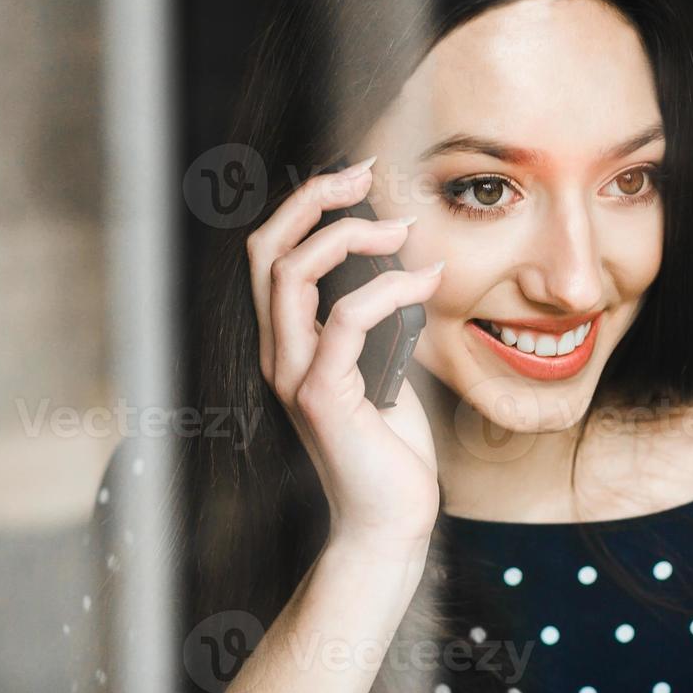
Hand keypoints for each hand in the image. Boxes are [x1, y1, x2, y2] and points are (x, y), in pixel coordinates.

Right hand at [246, 156, 443, 555]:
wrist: (389, 517)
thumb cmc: (390, 442)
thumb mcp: (384, 361)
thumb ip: (379, 314)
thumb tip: (405, 253)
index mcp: (287, 341)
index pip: (271, 252)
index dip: (306, 204)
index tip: (358, 177)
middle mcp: (278, 352)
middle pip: (267, 249)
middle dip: (313, 199)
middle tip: (367, 176)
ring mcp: (293, 374)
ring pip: (293, 274)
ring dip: (351, 236)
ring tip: (404, 232)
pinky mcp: (321, 398)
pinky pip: (345, 321)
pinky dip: (389, 288)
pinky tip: (426, 282)